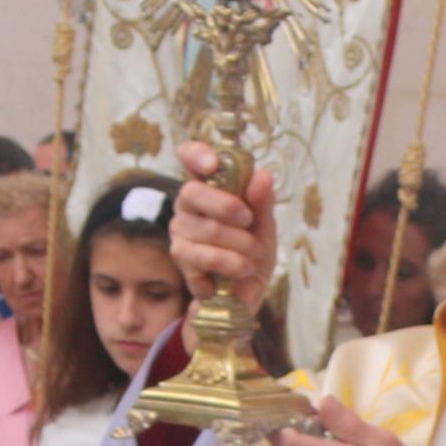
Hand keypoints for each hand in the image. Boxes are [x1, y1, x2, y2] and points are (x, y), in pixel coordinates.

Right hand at [169, 148, 276, 314]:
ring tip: (253, 256)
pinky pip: (206, 258)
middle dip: (228, 207)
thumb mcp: (265, 224)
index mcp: (208, 186)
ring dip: (241, 245)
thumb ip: (263, 201)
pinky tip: (239, 272)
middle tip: (249, 222)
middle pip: (193, 192)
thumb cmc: (252, 250)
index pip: (190, 156)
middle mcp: (187, 205)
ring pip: (207, 230)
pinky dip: (232, 266)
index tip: (213, 165)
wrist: (247, 292)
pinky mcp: (181, 261)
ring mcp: (180, 232)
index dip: (197, 154)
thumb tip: (263, 176)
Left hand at [267, 394, 404, 445]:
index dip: (281, 420)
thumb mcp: (382, 442)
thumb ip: (347, 423)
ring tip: (326, 426)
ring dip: (300, 439)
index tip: (296, 405)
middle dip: (290, 427)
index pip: (284, 442)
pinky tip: (332, 444)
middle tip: (313, 412)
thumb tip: (321, 403)